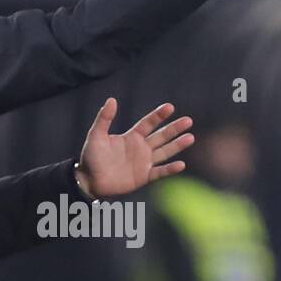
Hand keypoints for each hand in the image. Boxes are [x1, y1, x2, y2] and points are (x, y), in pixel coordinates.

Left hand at [77, 98, 193, 198]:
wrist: (89, 180)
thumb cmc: (91, 157)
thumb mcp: (96, 135)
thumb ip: (104, 118)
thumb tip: (112, 99)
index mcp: (131, 137)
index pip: (148, 123)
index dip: (158, 115)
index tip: (170, 107)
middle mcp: (141, 148)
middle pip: (161, 136)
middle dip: (174, 128)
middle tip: (188, 120)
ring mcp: (144, 163)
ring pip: (165, 152)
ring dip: (177, 145)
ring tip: (190, 137)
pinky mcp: (144, 177)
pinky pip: (160, 172)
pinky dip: (170, 169)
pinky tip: (181, 164)